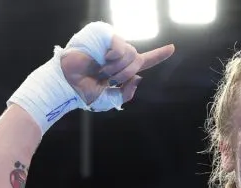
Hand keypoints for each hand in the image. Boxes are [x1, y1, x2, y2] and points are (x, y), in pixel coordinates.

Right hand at [60, 35, 174, 105]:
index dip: (159, 55)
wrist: (68, 85)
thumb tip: (139, 76)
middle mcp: (118, 55)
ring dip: (117, 68)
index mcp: (121, 68)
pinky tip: (102, 59)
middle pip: (138, 60)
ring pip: (131, 54)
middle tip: (108, 78)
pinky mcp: (104, 36)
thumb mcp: (109, 100)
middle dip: (125, 73)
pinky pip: (121, 47)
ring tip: (101, 70)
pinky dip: (114, 57)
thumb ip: (126, 93)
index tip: (172, 48)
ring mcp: (111, 44)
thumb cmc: (84, 92)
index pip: (144, 61)